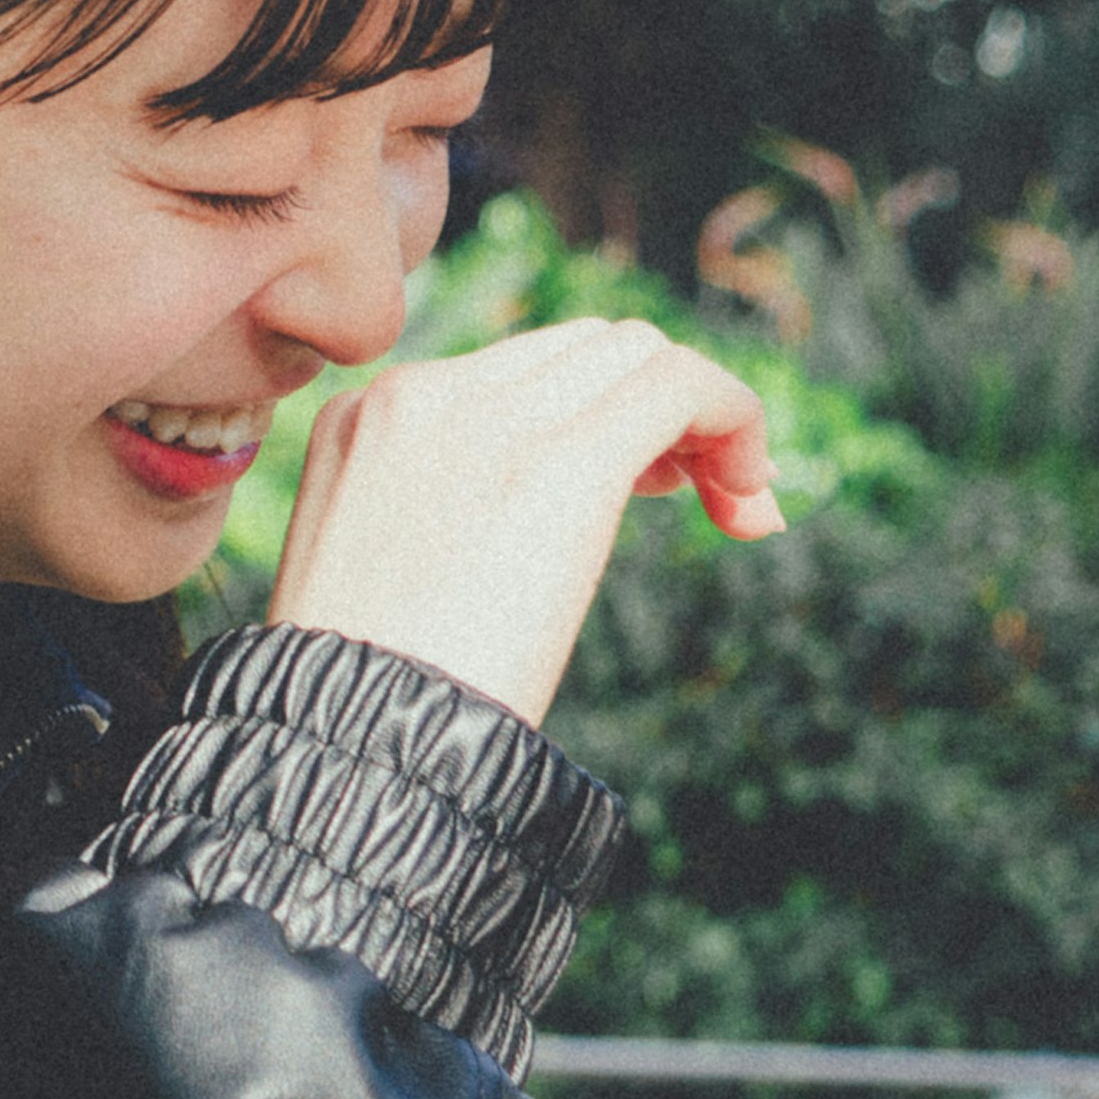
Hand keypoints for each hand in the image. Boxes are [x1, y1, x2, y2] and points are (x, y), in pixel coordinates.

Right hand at [268, 318, 784, 730]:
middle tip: (685, 497)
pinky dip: (736, 418)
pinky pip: (679, 387)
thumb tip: (530, 526)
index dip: (594, 414)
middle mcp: (425, 394)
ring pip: (637, 353)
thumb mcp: (373, 581)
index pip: (516, 370)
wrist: (349, 749)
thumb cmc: (361, 703)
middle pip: (585, 348)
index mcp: (370, 418)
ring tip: (727, 501)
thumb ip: (436, 519)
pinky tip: (749, 500)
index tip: (638, 487)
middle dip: (653, 409)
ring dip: (702, 417)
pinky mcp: (561, 462)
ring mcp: (488, 419)